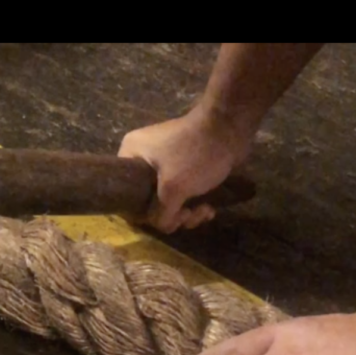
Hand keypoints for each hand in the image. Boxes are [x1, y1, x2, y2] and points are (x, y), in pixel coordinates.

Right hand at [117, 105, 253, 233]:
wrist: (230, 127)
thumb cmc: (195, 154)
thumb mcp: (173, 188)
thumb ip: (161, 214)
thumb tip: (162, 227)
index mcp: (131, 154)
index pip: (125, 194)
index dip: (141, 213)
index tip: (162, 218)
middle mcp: (144, 158)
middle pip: (148, 201)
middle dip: (171, 215)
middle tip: (187, 215)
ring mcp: (165, 163)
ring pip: (168, 201)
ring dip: (187, 214)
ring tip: (204, 212)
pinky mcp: (185, 168)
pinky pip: (182, 194)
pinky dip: (194, 204)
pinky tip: (209, 208)